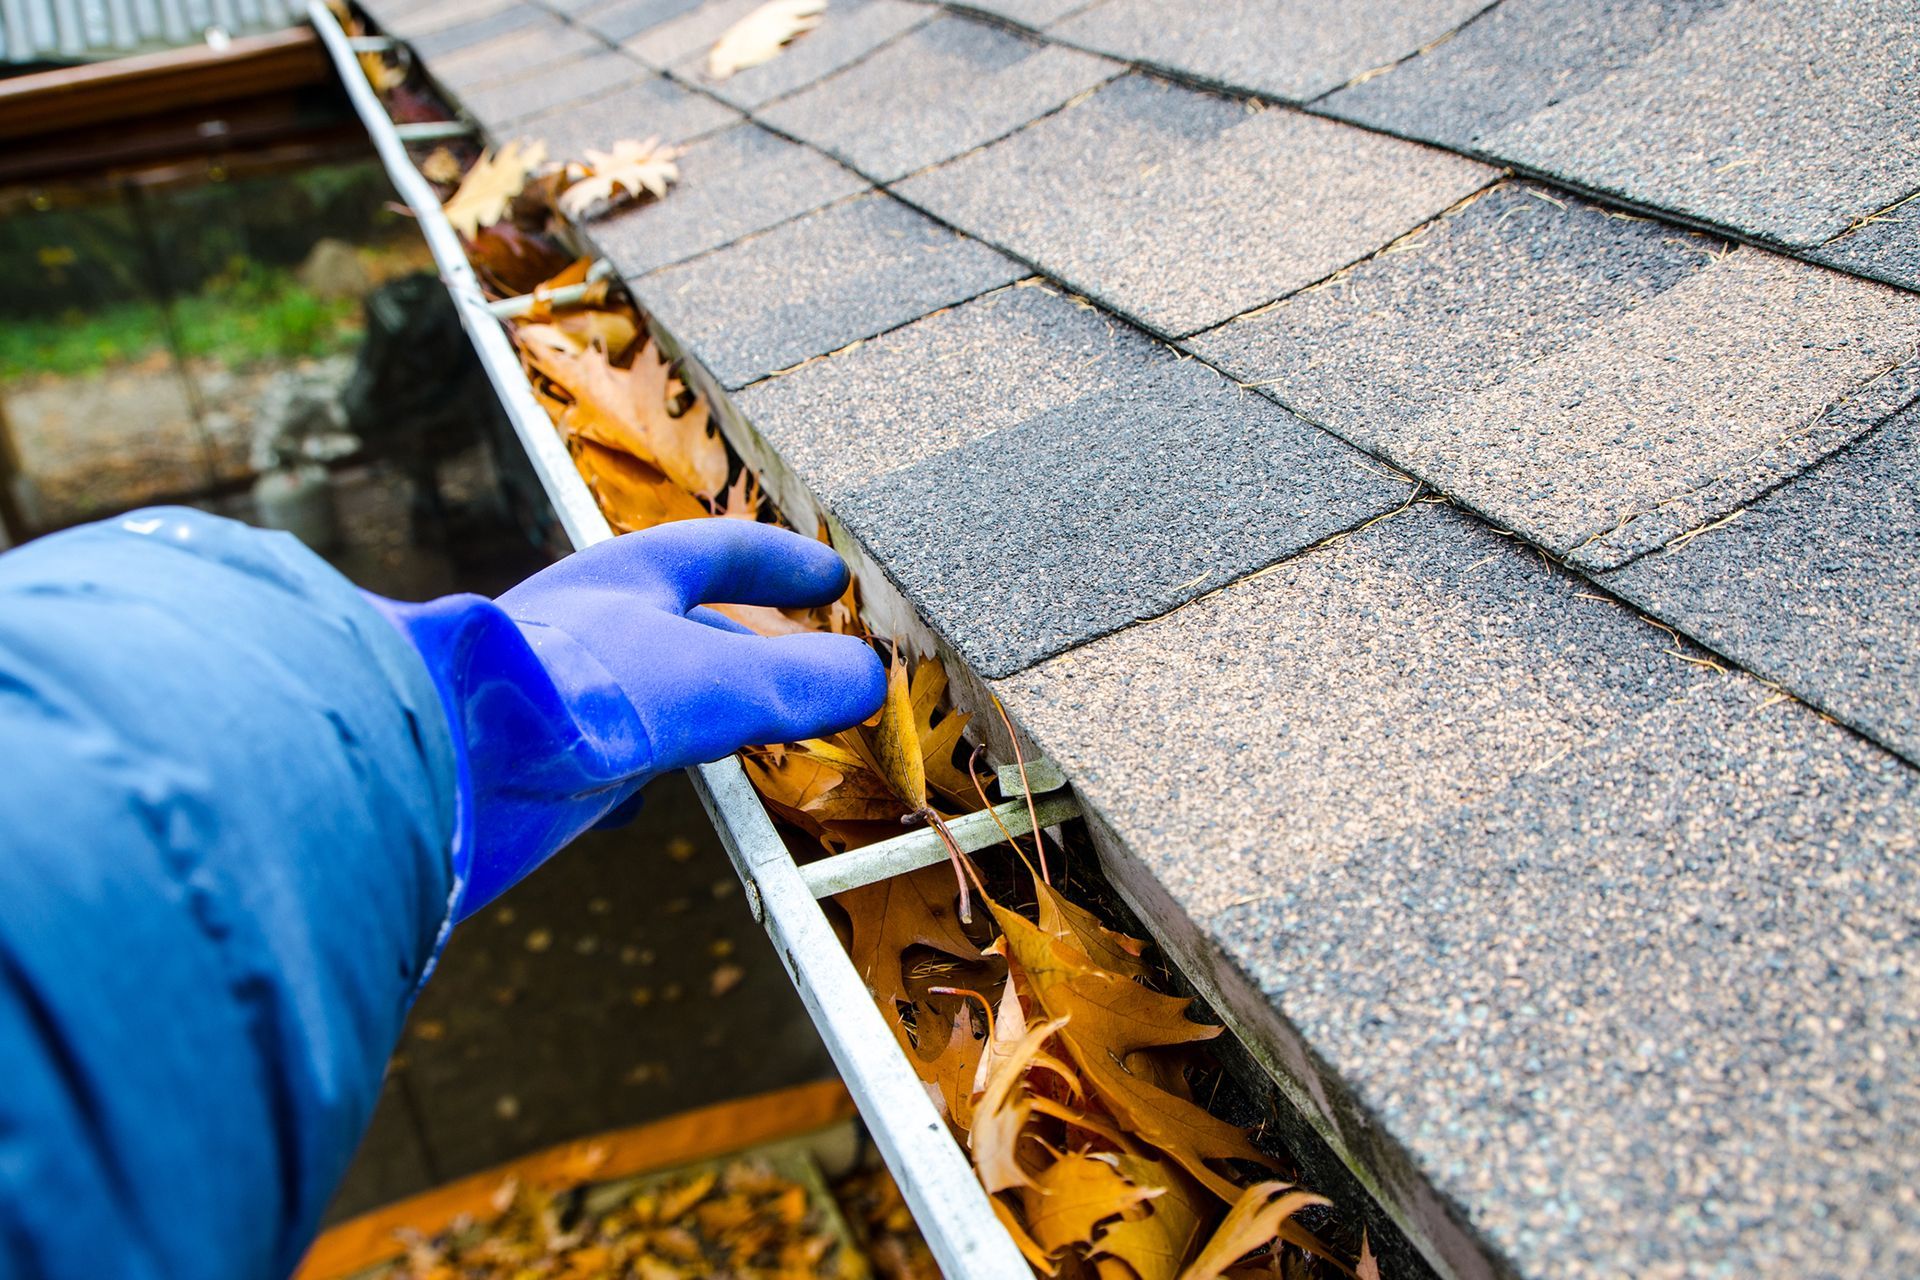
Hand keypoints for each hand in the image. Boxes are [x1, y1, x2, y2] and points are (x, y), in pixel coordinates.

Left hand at [369, 519, 883, 917]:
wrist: (442, 764)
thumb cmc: (571, 693)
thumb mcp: (712, 682)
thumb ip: (795, 681)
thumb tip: (869, 678)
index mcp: (627, 578)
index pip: (720, 550)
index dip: (781, 562)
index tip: (832, 577)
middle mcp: (589, 627)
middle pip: (684, 622)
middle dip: (746, 643)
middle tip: (803, 666)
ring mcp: (558, 693)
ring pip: (644, 693)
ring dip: (697, 710)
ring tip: (741, 737)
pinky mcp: (531, 760)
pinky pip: (596, 756)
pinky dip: (633, 774)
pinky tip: (636, 805)